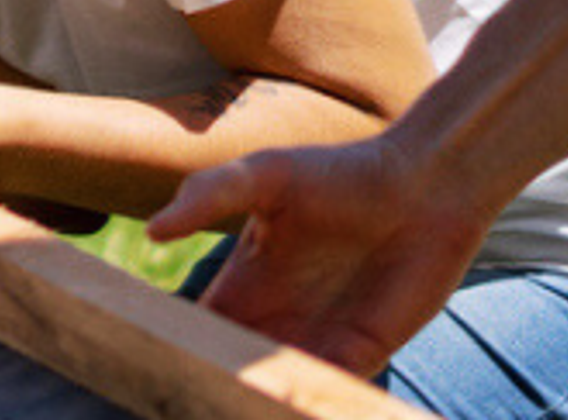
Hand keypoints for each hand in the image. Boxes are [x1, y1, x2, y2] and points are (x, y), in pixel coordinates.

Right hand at [147, 135, 487, 377]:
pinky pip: (324, 396)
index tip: (142, 361)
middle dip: (206, 386)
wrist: (424, 187)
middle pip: (226, 372)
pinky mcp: (361, 358)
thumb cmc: (339, 171)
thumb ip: (206, 196)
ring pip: (272, 392)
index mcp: (241, 286)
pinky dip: (302, 406)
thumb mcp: (264, 174)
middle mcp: (273, 322)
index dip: (168, 348)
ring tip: (229, 405)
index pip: (192, 330)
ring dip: (249, 401)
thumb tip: (153, 233)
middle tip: (185, 397)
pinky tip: (284, 406)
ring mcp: (316, 343)